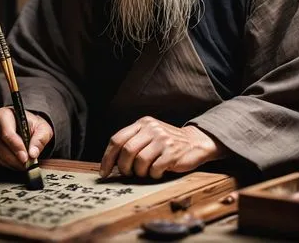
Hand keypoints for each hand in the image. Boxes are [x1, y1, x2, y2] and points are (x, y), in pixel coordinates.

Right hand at [0, 107, 52, 169]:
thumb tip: (33, 153)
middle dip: (14, 158)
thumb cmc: (33, 125)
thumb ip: (40, 139)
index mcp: (4, 114)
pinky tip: (16, 164)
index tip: (25, 157)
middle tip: (26, 165)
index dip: (16, 146)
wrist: (26, 127)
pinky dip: (5, 164)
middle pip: (0, 145)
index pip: (7, 133)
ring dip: (10, 163)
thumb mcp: (43, 129)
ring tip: (23, 166)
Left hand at [100, 116, 225, 178]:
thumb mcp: (148, 135)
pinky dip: (153, 175)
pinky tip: (158, 171)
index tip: (104, 172)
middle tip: (128, 174)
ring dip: (139, 173)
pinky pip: (154, 169)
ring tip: (145, 172)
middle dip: (123, 168)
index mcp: (142, 123)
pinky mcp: (172, 152)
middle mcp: (152, 128)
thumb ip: (132, 142)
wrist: (194, 142)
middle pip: (126, 151)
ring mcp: (163, 139)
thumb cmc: (166, 143)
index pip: (117, 139)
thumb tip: (110, 164)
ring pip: (140, 161)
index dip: (108, 158)